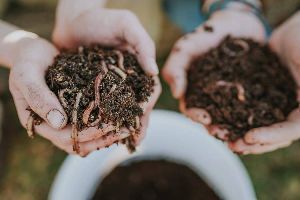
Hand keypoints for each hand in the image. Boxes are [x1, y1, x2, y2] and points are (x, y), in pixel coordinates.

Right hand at [8, 32, 125, 155]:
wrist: (31, 52)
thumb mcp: (27, 77)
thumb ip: (39, 98)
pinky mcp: (76, 108)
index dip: (89, 135)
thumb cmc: (26, 62)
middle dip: (104, 137)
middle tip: (127, 129)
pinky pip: (93, 120)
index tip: (110, 126)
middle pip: (81, 142)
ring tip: (130, 125)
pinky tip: (123, 113)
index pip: (65, 137)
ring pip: (89, 135)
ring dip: (109, 133)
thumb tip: (59, 122)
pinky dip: (107, 120)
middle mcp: (55, 125)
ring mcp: (67, 118)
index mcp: (40, 123)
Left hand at [52, 0, 160, 152]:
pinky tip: (99, 132)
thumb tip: (154, 72)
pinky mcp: (94, 88)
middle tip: (135, 142)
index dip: (148, 106)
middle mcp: (127, 80)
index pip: (149, 90)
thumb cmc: (101, 19)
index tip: (143, 118)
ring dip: (121, 127)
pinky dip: (102, 120)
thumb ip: (143, 43)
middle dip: (137, 124)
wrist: (73, 20)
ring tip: (118, 142)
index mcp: (139, 68)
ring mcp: (110, 86)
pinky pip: (101, 107)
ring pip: (120, 110)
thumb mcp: (126, 23)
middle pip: (136, 105)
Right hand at [163, 9, 264, 139]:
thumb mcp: (185, 48)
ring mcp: (229, 95)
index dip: (195, 115)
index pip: (190, 108)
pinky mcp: (247, 91)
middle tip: (221, 133)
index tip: (204, 118)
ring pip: (229, 115)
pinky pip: (248, 106)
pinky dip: (250, 115)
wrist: (234, 23)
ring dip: (232, 126)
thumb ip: (176, 69)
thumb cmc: (205, 34)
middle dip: (214, 126)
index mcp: (192, 90)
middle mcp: (209, 96)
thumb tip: (177, 94)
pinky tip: (255, 121)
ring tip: (238, 134)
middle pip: (210, 116)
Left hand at [229, 12, 299, 153]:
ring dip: (241, 133)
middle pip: (275, 135)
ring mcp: (277, 105)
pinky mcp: (262, 98)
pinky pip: (249, 112)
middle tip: (232, 145)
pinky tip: (220, 121)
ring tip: (222, 137)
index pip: (293, 130)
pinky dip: (236, 119)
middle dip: (253, 142)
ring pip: (260, 126)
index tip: (250, 136)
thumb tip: (299, 105)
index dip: (272, 136)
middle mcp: (293, 110)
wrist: (293, 31)